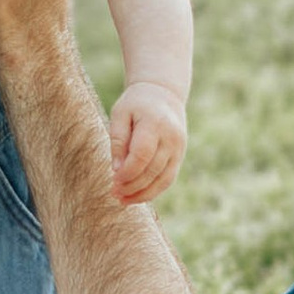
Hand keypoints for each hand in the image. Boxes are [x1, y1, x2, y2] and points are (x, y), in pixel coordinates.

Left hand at [109, 82, 186, 205]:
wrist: (163, 93)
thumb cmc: (136, 103)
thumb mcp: (120, 114)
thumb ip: (118, 141)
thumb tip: (117, 170)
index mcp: (155, 123)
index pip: (142, 155)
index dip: (127, 172)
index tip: (113, 180)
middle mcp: (171, 137)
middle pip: (152, 170)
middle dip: (132, 186)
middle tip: (114, 193)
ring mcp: (179, 148)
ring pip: (163, 179)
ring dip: (143, 194)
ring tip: (123, 200)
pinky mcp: (180, 155)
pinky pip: (168, 179)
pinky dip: (153, 190)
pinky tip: (137, 196)